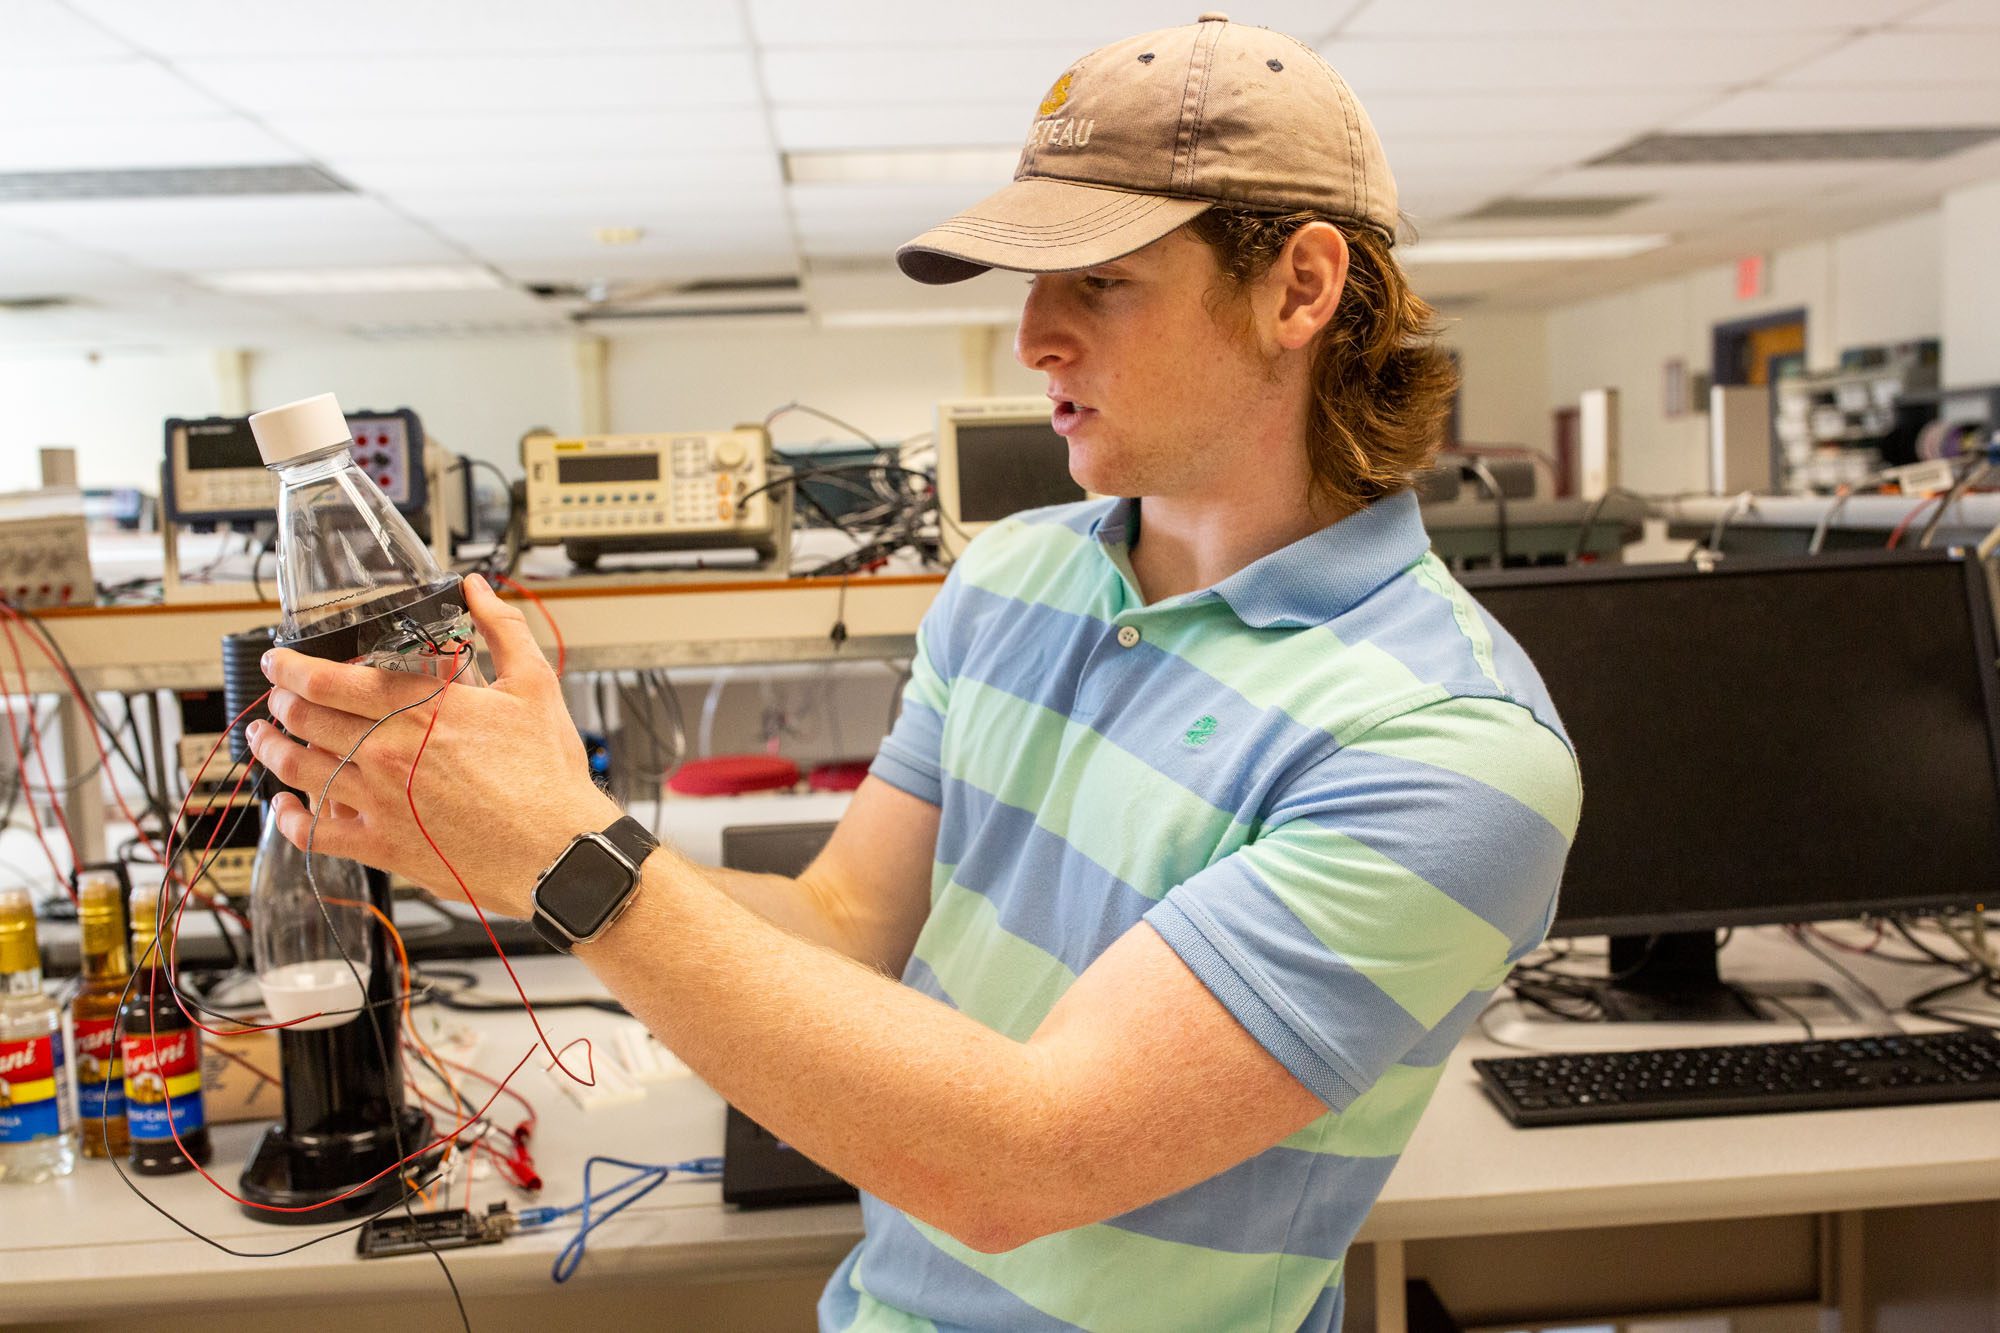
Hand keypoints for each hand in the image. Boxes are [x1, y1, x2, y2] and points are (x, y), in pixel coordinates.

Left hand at [246, 574, 621, 917]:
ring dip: (271, 751)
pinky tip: (288, 808)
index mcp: (420, 708)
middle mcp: (387, 752)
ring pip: (298, 770)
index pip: (329, 679)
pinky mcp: (383, 845)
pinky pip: (316, 834)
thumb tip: (478, 589)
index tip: (279, 661)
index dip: (291, 666)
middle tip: (277, 698)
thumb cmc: (547, 775)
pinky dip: (292, 820)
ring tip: (263, 741)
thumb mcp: (535, 686)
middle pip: (305, 719)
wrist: (556, 851)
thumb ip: (502, 629)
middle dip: (280, 703)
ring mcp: (379, 801)